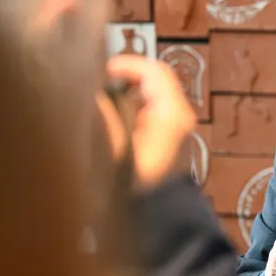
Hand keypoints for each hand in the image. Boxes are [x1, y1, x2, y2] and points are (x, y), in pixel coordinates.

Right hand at [105, 56, 195, 188]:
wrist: (157, 210)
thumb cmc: (139, 186)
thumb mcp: (117, 150)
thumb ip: (106, 116)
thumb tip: (94, 92)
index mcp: (173, 114)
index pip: (153, 70)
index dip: (125, 64)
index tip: (101, 70)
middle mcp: (180, 114)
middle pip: (154, 76)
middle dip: (126, 73)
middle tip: (98, 79)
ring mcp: (176, 122)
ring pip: (151, 88)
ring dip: (127, 86)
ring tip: (102, 93)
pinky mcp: (168, 130)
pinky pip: (149, 103)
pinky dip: (131, 99)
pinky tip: (112, 110)